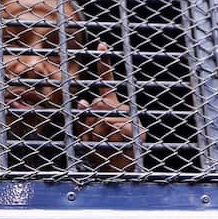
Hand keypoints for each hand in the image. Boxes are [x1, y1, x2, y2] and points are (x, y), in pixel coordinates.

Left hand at [75, 43, 144, 170]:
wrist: (119, 174)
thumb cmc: (101, 154)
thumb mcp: (87, 134)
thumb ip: (84, 118)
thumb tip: (82, 101)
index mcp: (110, 107)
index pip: (106, 82)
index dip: (104, 63)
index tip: (101, 44)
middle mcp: (121, 109)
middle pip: (96, 104)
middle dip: (88, 121)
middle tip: (92, 137)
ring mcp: (130, 119)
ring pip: (101, 118)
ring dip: (94, 134)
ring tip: (102, 146)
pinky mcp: (135, 130)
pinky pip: (113, 127)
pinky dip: (106, 138)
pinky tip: (112, 146)